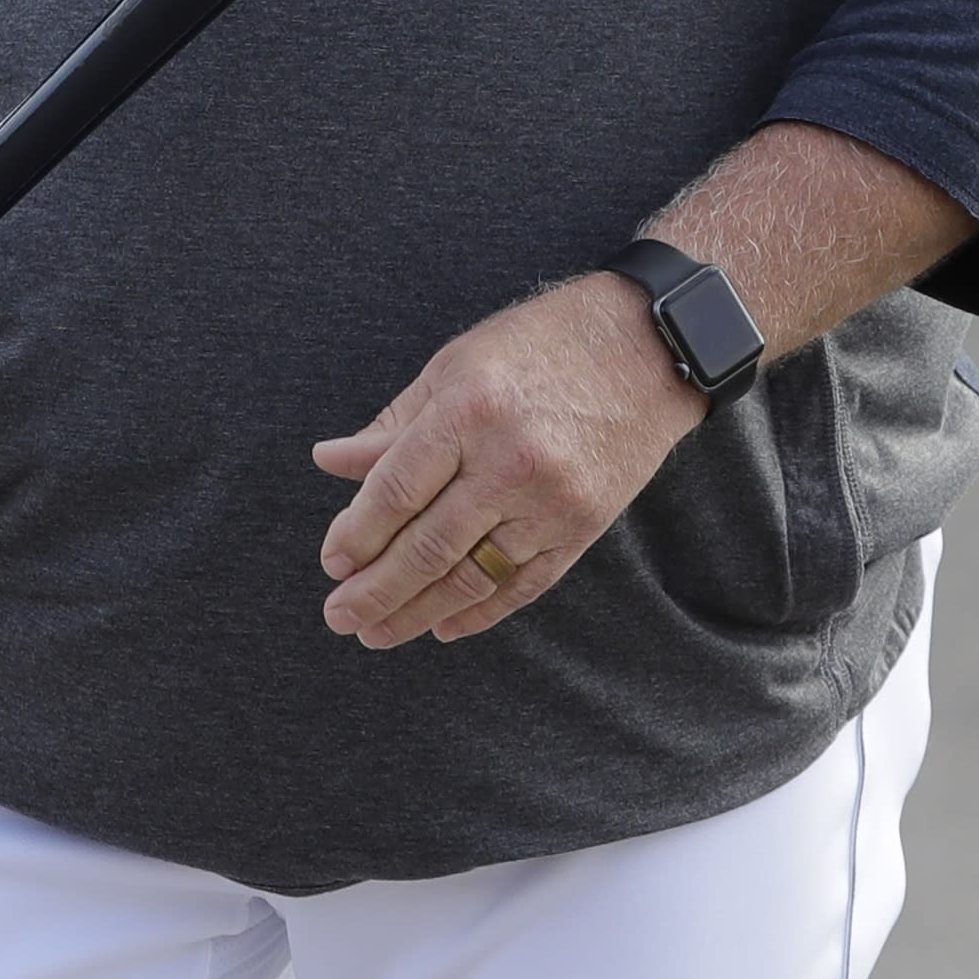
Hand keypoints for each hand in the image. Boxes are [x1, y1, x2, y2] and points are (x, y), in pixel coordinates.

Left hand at [311, 273, 706, 646]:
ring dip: (418, 612)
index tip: (332, 562)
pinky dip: (481, 612)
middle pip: (428, 547)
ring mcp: (552, 501)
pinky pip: (524, 584)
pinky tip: (443, 626)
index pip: (397, 492)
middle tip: (339, 616)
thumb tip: (330, 461)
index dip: (358, 535)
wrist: (648, 347)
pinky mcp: (585, 525)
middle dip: (376, 590)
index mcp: (468, 411)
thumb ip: (394, 423)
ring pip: (473, 577)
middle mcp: (510, 461)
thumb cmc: (540, 345)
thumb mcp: (456, 365)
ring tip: (377, 633)